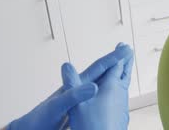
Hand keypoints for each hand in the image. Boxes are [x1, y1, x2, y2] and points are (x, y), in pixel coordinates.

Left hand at [7, 43, 132, 129]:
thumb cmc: (40, 119)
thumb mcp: (58, 106)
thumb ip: (74, 96)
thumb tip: (94, 86)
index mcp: (76, 85)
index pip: (98, 67)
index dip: (113, 57)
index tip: (125, 49)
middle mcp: (79, 88)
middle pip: (102, 71)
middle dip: (116, 61)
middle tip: (128, 51)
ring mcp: (80, 97)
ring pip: (102, 82)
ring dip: (113, 74)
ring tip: (124, 67)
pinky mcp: (81, 108)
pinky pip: (99, 96)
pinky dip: (108, 91)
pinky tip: (111, 93)